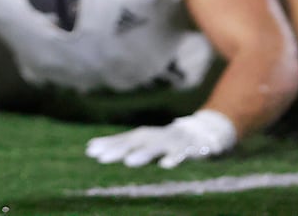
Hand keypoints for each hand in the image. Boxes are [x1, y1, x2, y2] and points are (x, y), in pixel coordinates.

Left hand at [84, 109, 235, 168]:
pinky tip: (166, 166)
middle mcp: (158, 137)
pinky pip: (183, 154)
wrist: (208, 132)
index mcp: (147, 137)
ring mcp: (175, 142)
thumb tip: (91, 148)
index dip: (108, 145)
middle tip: (102, 158)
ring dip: (144, 154)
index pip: (124, 140)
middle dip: (120, 150)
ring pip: (158, 148)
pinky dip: (175, 159)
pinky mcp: (193, 150)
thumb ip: (124, 147)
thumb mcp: (148, 143)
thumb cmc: (169, 141)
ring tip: (130, 162)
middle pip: (136, 143)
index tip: (90, 151)